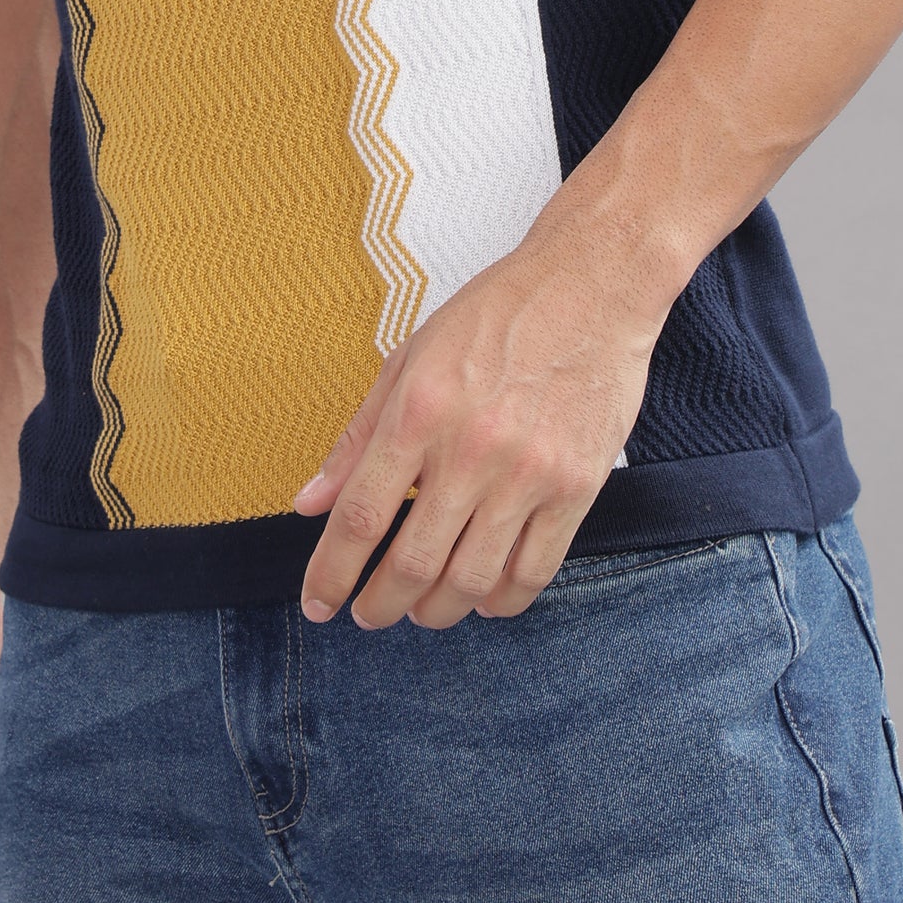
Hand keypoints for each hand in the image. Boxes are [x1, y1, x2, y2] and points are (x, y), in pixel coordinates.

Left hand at [293, 223, 664, 627]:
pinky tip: (482, 599)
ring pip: (471, 580)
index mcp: (420, 411)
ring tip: (421, 611)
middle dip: (379, 605)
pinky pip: (533, 571)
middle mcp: (472, 449)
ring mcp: (529, 473)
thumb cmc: (497, 315)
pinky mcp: (577, 487)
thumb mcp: (409, 359)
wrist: (591, 287)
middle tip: (367, 615)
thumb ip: (356, 438)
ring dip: (436, 612)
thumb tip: (310, 504)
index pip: (362, 517)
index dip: (332, 572)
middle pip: (413, 563)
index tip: (319, 601)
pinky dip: (501, 601)